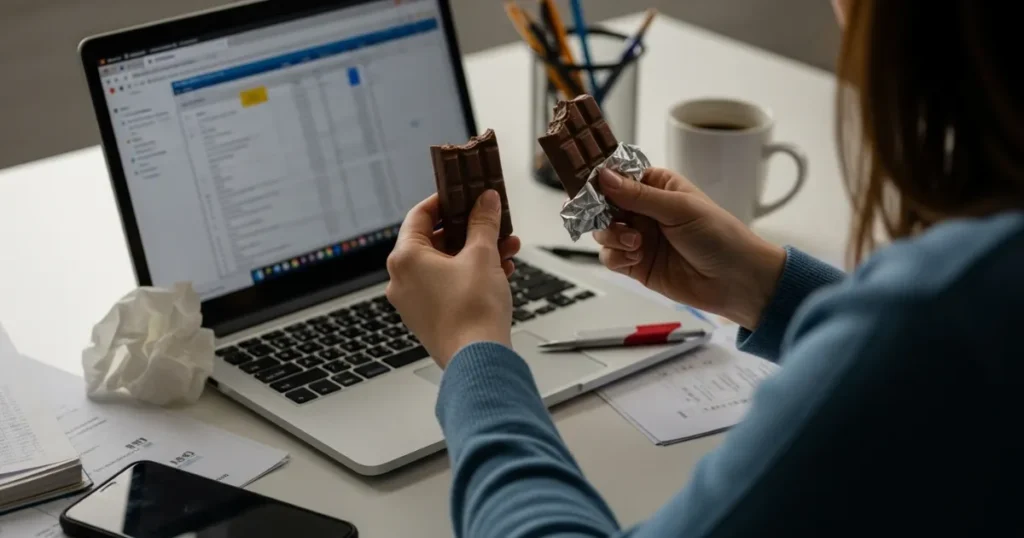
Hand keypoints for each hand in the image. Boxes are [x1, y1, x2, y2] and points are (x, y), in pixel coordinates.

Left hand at [386, 191, 520, 367]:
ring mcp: (414, 302)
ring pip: (446, 265)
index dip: (444, 201)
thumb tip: (485, 201)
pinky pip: (449, 286)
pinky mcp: (430, 318)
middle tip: (491, 221)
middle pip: (435, 240)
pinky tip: (501, 271)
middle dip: (470, 230)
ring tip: (506, 248)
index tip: (463, 194)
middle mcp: (402, 280)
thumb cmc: (473, 312)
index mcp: (405, 259)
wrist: (478, 360)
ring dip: (477, 253)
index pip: (419, 215)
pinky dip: (471, 275)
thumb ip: (483, 222)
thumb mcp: (482, 255)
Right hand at [594, 168, 786, 328]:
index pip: (618, 176)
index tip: (587, 185)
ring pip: (602, 231)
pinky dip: (616, 257)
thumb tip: (604, 176)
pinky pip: (609, 257)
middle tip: (609, 218)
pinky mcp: (635, 264)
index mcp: (657, 186)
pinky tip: (636, 257)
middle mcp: (644, 210)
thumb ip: (638, 195)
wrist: (737, 282)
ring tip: (636, 243)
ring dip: (612, 236)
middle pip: (602, 204)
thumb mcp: (679, 208)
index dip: (600, 180)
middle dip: (600, 212)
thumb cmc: (720, 237)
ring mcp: (638, 237)